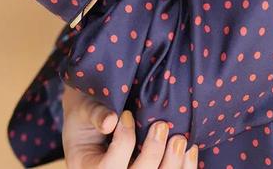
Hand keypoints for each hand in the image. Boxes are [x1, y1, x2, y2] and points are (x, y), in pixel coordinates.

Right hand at [62, 83, 197, 167]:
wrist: (93, 120)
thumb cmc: (86, 112)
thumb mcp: (82, 109)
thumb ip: (94, 113)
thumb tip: (111, 120)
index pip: (109, 168)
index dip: (123, 141)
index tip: (127, 115)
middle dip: (152, 155)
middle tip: (161, 126)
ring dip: (172, 164)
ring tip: (180, 140)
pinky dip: (185, 167)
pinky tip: (190, 149)